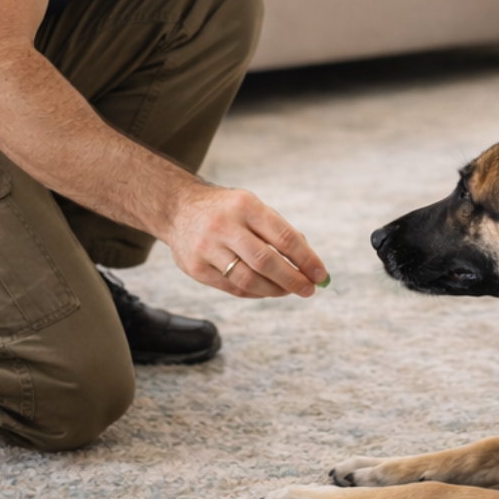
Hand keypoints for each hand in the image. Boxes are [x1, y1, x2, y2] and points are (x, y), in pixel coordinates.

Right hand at [163, 184, 328, 298]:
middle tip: (309, 290)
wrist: (178, 209)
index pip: (284, 237)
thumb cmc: (228, 210)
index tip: (321, 274)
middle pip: (266, 262)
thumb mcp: (253, 207)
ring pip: (248, 280)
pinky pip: (232, 288)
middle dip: (293, 280)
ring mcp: (206, 248)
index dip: (306, 259)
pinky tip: (266, 290)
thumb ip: (279, 231)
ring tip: (288, 291)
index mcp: (246, 206)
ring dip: (274, 290)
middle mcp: (224, 226)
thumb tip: (309, 263)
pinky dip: (255, 293)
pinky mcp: (194, 268)